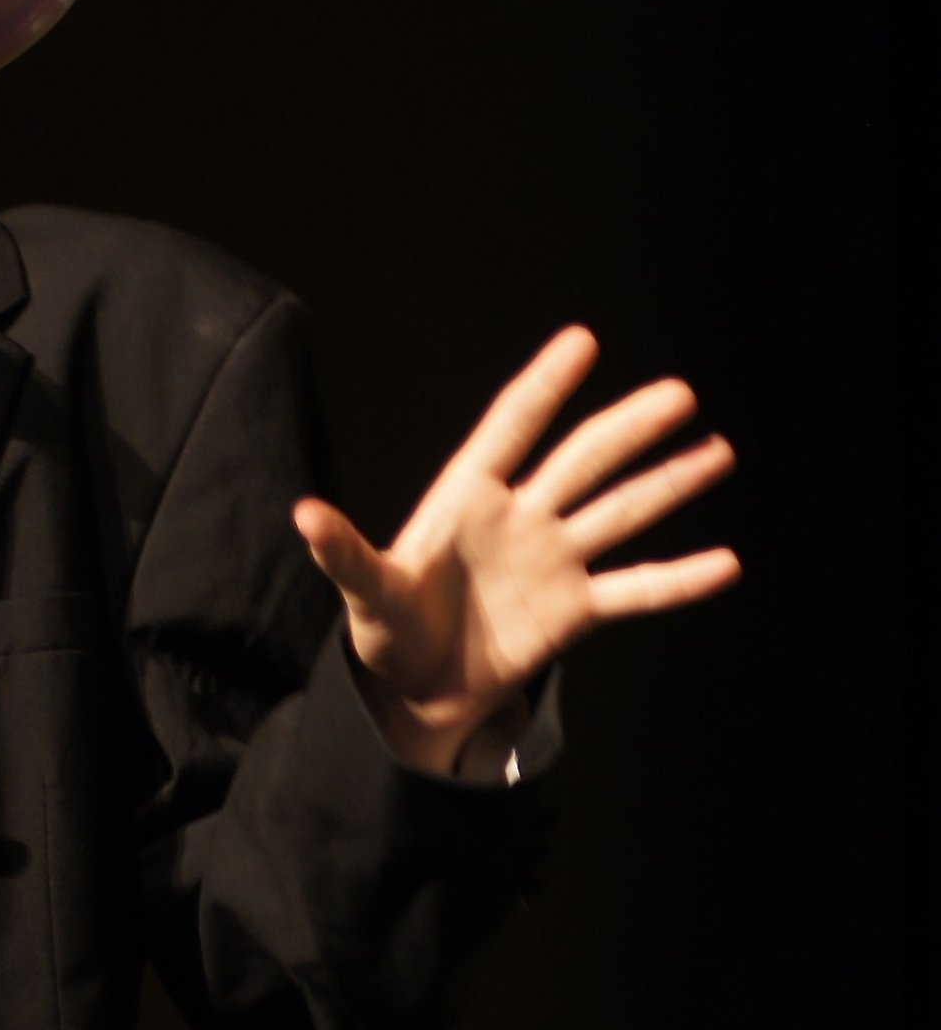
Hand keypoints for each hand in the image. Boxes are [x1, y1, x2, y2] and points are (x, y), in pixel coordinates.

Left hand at [292, 326, 739, 773]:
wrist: (416, 689)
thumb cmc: (386, 629)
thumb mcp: (364, 590)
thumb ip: (344, 552)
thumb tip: (304, 515)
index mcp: (465, 500)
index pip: (511, 429)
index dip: (544, 385)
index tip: (582, 340)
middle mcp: (519, 518)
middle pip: (581, 462)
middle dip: (626, 428)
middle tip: (679, 393)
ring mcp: (553, 561)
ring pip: (619, 512)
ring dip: (667, 484)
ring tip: (717, 451)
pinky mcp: (576, 610)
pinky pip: (635, 590)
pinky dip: (679, 580)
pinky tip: (726, 563)